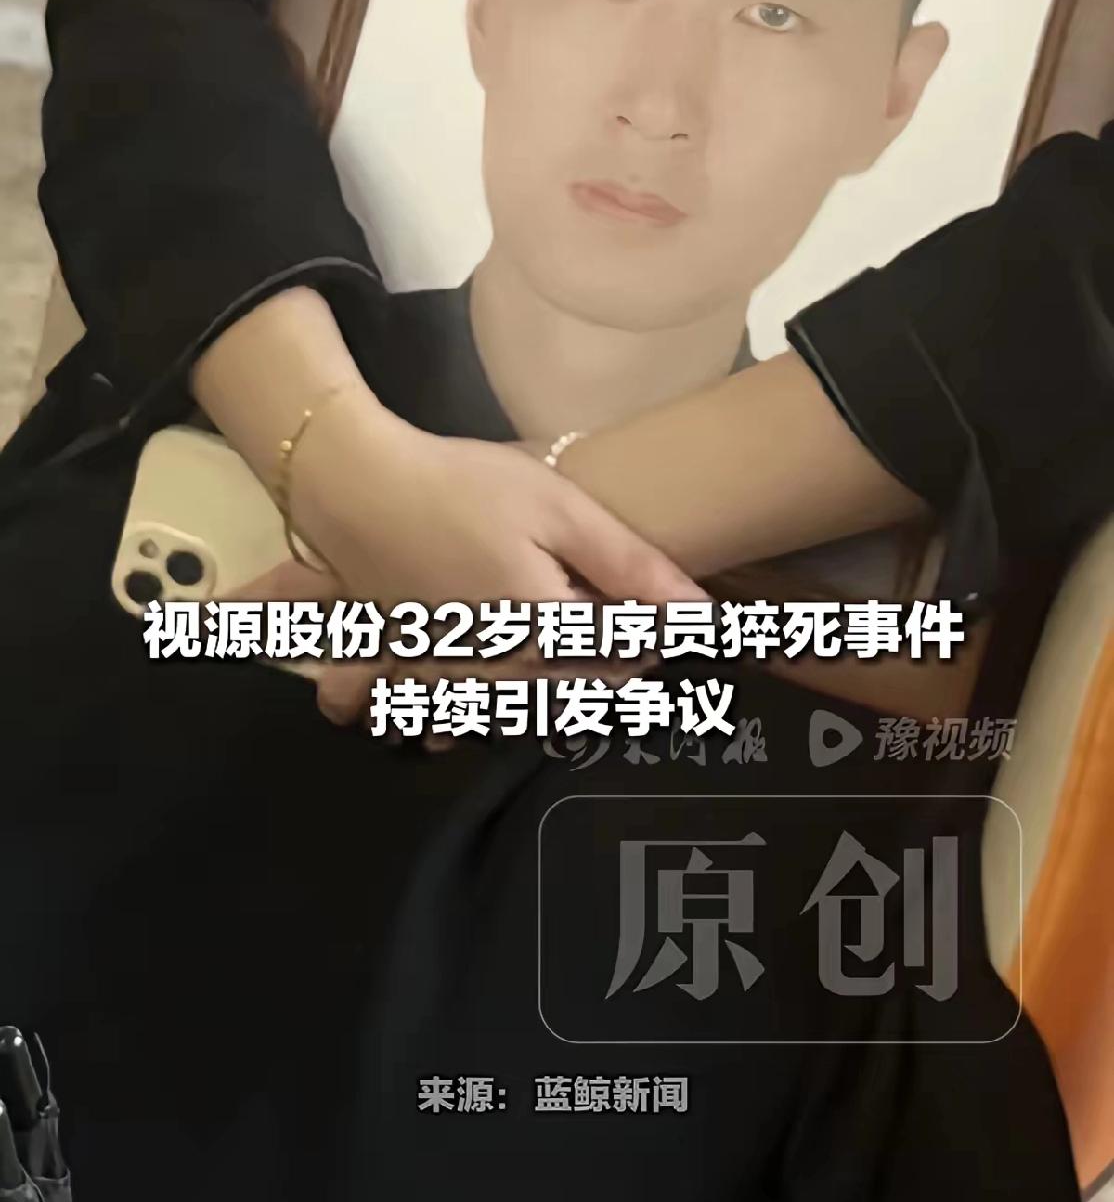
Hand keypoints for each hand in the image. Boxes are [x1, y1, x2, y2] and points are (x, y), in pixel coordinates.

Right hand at [261, 396, 703, 725]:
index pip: (631, 660)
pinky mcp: (424, 681)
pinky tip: (505, 666)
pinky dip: (500, 701)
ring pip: (536, 711)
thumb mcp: (559, 508)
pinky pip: (475, 715)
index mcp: (548, 636)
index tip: (662, 606)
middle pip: (587, 692)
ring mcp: (460, 687)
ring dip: (564, 685)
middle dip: (615, 663)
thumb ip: (631, 566)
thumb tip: (703, 613)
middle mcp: (507, 677)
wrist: (356, 491)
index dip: (657, 632)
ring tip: (568, 633)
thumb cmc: (463, 487)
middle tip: (620, 615)